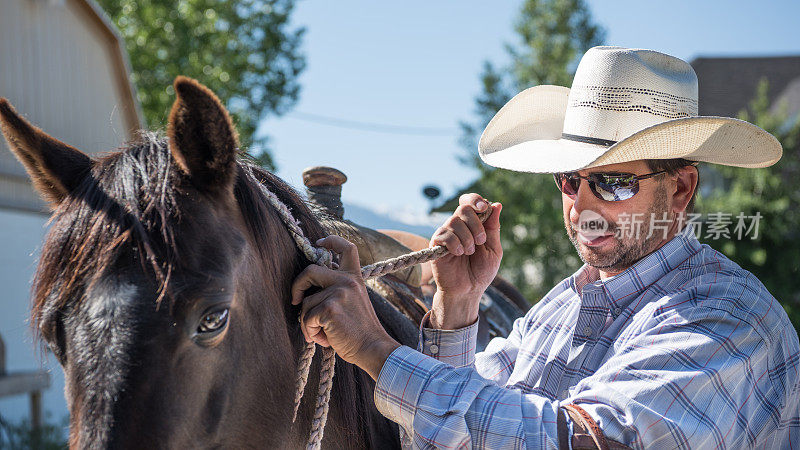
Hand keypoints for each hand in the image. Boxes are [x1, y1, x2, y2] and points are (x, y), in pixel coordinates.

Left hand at [291, 236, 399, 379]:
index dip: (332, 241)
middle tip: (295, 301)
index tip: (320, 243)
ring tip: (321, 333)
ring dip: (307, 321)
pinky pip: (307, 317)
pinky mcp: (330, 308)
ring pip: (306, 302)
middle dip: (297, 286)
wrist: (373, 348)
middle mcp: (347, 281)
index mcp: (355, 278)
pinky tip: (323, 339)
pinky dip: (310, 331)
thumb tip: (309, 292)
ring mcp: (339, 293)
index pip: (347, 248)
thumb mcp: (354, 302)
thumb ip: (338, 290)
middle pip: (310, 271)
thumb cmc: (360, 331)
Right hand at [429, 193, 501, 328]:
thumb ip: (494, 228)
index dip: (475, 199)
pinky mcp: (436, 244)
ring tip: (469, 253)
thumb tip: (497, 204)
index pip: (470, 201)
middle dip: (476, 224)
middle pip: (463, 208)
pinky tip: (458, 254)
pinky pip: (444, 234)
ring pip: (454, 221)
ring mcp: (446, 234)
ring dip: (467, 238)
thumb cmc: (481, 272)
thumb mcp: (493, 249)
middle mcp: (458, 226)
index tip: (482, 207)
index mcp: (473, 224)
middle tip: (480, 241)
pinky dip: (455, 244)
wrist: (468, 291)